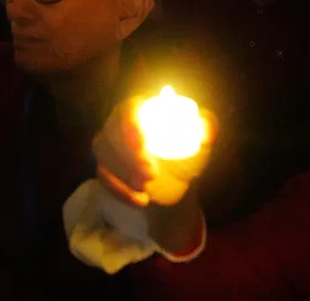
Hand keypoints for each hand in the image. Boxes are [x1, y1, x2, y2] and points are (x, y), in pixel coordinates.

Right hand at [93, 97, 215, 207]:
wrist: (177, 185)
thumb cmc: (187, 155)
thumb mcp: (201, 142)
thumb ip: (207, 129)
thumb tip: (207, 129)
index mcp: (142, 109)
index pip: (128, 108)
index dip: (130, 124)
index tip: (143, 144)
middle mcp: (120, 121)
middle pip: (111, 131)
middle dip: (127, 155)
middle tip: (150, 174)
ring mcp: (109, 145)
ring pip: (102, 151)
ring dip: (122, 172)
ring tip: (146, 189)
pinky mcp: (104, 167)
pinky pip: (102, 176)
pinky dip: (120, 191)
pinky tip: (140, 201)